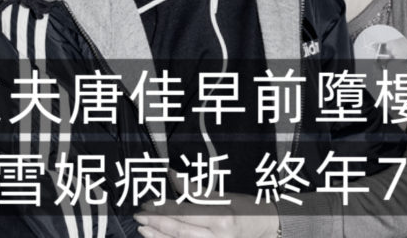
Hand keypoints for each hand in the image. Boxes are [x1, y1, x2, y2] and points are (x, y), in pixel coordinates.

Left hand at [135, 193, 278, 237]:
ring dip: (159, 236)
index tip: (150, 200)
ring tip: (143, 229)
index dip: (166, 204)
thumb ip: (196, 189)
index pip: (186, 209)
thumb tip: (174, 176)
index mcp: (221, 218)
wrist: (266, 229)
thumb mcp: (223, 196)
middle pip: (180, 229)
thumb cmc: (246, 209)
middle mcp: (218, 237)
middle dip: (157, 221)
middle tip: (140, 214)